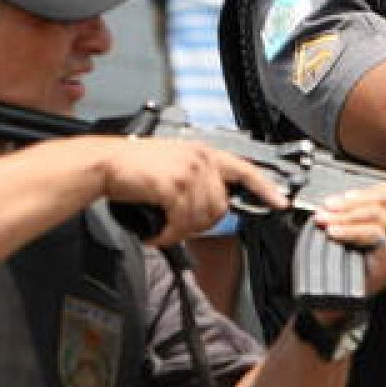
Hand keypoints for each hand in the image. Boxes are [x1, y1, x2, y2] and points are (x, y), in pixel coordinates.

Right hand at [101, 138, 288, 247]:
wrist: (106, 163)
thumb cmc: (134, 167)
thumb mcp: (174, 163)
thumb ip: (199, 178)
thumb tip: (215, 206)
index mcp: (204, 152)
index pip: (245, 170)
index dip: (265, 188)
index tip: (279, 203)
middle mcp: (201, 159)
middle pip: (221, 207)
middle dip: (200, 225)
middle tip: (177, 227)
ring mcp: (189, 171)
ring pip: (202, 218)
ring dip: (181, 232)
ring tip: (162, 229)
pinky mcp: (174, 186)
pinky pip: (181, 222)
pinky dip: (168, 234)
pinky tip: (155, 232)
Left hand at [310, 181, 385, 297]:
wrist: (345, 300)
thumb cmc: (351, 264)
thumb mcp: (361, 232)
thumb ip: (361, 211)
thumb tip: (343, 195)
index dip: (366, 191)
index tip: (340, 198)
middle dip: (352, 202)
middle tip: (327, 208)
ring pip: (379, 215)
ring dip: (346, 215)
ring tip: (325, 220)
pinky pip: (374, 234)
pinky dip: (350, 230)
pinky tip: (334, 232)